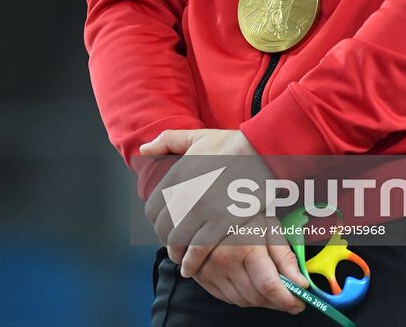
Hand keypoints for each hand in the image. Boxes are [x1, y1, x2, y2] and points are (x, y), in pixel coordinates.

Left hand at [139, 128, 308, 312]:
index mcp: (176, 176)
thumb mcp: (196, 137)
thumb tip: (144, 149)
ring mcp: (202, 210)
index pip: (153, 210)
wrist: (261, 151)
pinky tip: (191, 268)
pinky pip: (198, 250)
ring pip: (177, 243)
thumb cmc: (231, 144)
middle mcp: (184, 194)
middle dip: (167, 240)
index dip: (158, 222)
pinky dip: (192, 263)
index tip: (167, 227)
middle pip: (163, 229)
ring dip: (177, 255)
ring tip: (182, 260)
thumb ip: (168, 140)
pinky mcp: (221, 222)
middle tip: (176, 245)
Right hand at [180, 211, 308, 312]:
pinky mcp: (202, 276)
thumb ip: (285, 257)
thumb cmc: (243, 210)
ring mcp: (211, 270)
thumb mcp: (269, 225)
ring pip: (242, 301)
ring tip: (269, 285)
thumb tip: (301, 284)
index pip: (269, 286)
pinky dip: (243, 296)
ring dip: (260, 300)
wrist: (208, 200)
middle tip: (289, 294)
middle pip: (256, 298)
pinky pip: (227, 298)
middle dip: (276, 301)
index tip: (299, 304)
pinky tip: (251, 281)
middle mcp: (226, 261)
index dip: (287, 300)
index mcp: (246, 245)